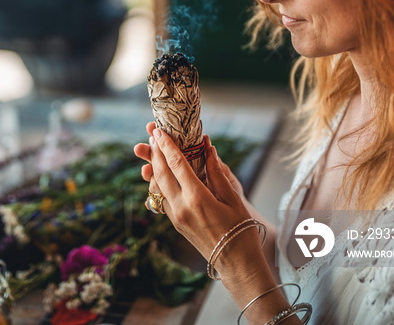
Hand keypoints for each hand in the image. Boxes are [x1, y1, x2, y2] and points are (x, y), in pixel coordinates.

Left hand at [135, 124, 285, 318]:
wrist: (236, 262)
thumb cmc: (241, 229)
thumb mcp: (232, 198)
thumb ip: (217, 172)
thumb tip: (207, 147)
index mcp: (197, 198)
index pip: (177, 165)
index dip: (167, 145)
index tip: (160, 131)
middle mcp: (181, 207)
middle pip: (161, 173)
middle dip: (155, 152)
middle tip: (152, 135)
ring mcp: (175, 217)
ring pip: (157, 186)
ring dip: (154, 167)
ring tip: (153, 150)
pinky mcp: (174, 223)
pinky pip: (161, 199)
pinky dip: (158, 183)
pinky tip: (159, 173)